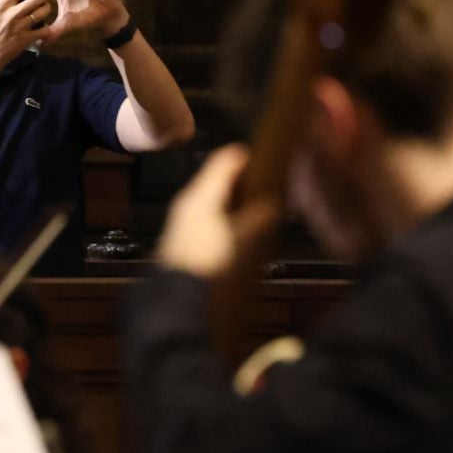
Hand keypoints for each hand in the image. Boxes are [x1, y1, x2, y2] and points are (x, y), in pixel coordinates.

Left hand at [156, 145, 279, 280]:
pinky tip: (239, 228)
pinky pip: (208, 215)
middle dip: (243, 180)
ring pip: (213, 198)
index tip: (269, 160)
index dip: (247, 157)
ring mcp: (183, 219)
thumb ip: (259, 217)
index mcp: (200, 194)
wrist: (178, 295)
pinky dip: (225, 214)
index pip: (223, 161)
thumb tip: (274, 202)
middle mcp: (189, 201)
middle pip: (218, 179)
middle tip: (269, 185)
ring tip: (259, 207)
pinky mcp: (183, 237)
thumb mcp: (241, 239)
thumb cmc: (210, 260)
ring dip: (235, 199)